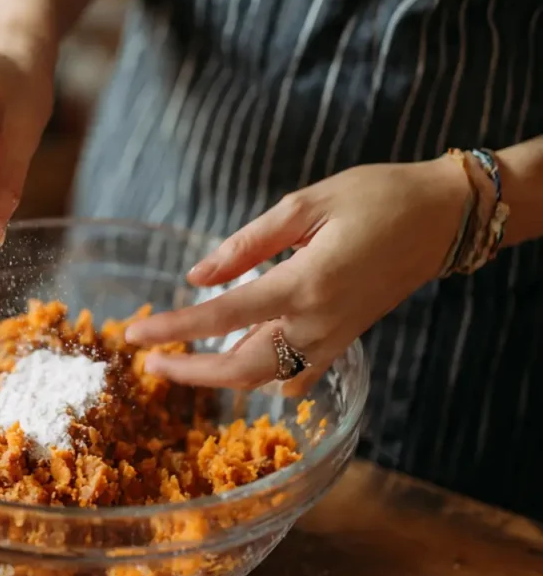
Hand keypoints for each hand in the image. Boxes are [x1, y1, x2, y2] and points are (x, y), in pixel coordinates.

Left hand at [125, 159, 469, 394]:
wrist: (442, 219)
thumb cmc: (376, 198)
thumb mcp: (305, 205)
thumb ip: (246, 244)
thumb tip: (197, 275)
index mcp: (306, 284)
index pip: (223, 316)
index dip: (174, 327)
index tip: (134, 333)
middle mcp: (319, 324)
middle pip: (239, 368)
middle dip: (189, 371)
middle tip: (148, 361)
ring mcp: (334, 339)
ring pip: (264, 377)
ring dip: (218, 375)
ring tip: (179, 360)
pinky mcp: (344, 342)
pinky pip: (295, 376)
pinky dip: (261, 376)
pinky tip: (239, 361)